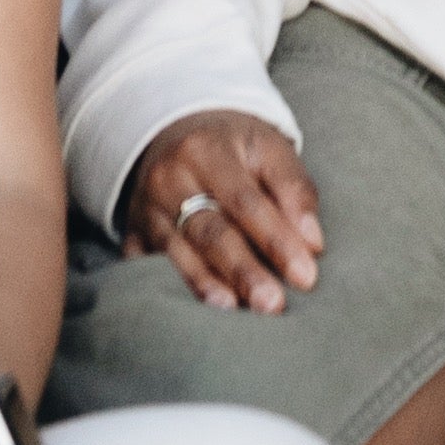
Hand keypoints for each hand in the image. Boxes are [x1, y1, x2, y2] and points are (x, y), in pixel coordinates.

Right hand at [122, 106, 326, 313]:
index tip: (305, 275)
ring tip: (233, 312)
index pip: (245, 200)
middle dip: (242, 270)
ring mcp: (145, 208)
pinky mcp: (131, 234)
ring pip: (175, 253)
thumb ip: (294, 190)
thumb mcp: (267, 148)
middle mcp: (170, 177)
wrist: (175, 132)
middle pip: (208, 230)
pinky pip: (142, 267)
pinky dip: (164, 289)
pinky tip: (187, 312)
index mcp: (208, 150)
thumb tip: (312, 242)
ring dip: (206, 286)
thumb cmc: (234, 148)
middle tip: (273, 304)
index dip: (276, 239)